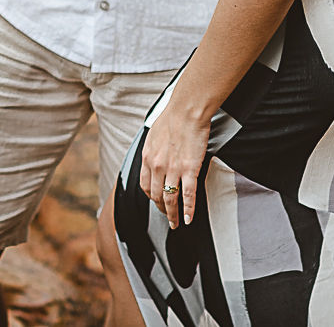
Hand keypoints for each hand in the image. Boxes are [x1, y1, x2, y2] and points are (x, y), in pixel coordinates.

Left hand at [139, 104, 208, 228]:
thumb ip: (153, 150)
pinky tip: (189, 218)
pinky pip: (187, 195)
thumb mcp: (154, 135)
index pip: (144, 186)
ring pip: (170, 199)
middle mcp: (156, 166)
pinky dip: (188, 209)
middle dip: (161, 209)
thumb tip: (155, 157)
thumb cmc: (173, 118)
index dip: (151, 198)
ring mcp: (172, 169)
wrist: (186, 110)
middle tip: (167, 218)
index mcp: (147, 157)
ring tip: (176, 224)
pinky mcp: (189, 169)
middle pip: (156, 196)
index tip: (157, 203)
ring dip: (172, 215)